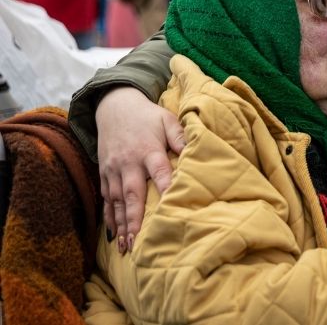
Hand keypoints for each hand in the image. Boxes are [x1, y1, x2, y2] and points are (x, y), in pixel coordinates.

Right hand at [96, 87, 185, 251]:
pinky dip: (109, 217)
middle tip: (138, 242)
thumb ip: (181, 136)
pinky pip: (107, 199)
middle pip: (133, 193)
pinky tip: (113, 235)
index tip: (170, 209)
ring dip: (121, 224)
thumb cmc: (148, 116)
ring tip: (125, 247)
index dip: (166, 188)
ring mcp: (113, 170)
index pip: (160, 171)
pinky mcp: (104, 173)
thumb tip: (195, 152)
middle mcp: (129, 162)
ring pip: (117, 201)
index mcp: (149, 149)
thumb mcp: (167, 119)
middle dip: (134, 219)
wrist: (114, 106)